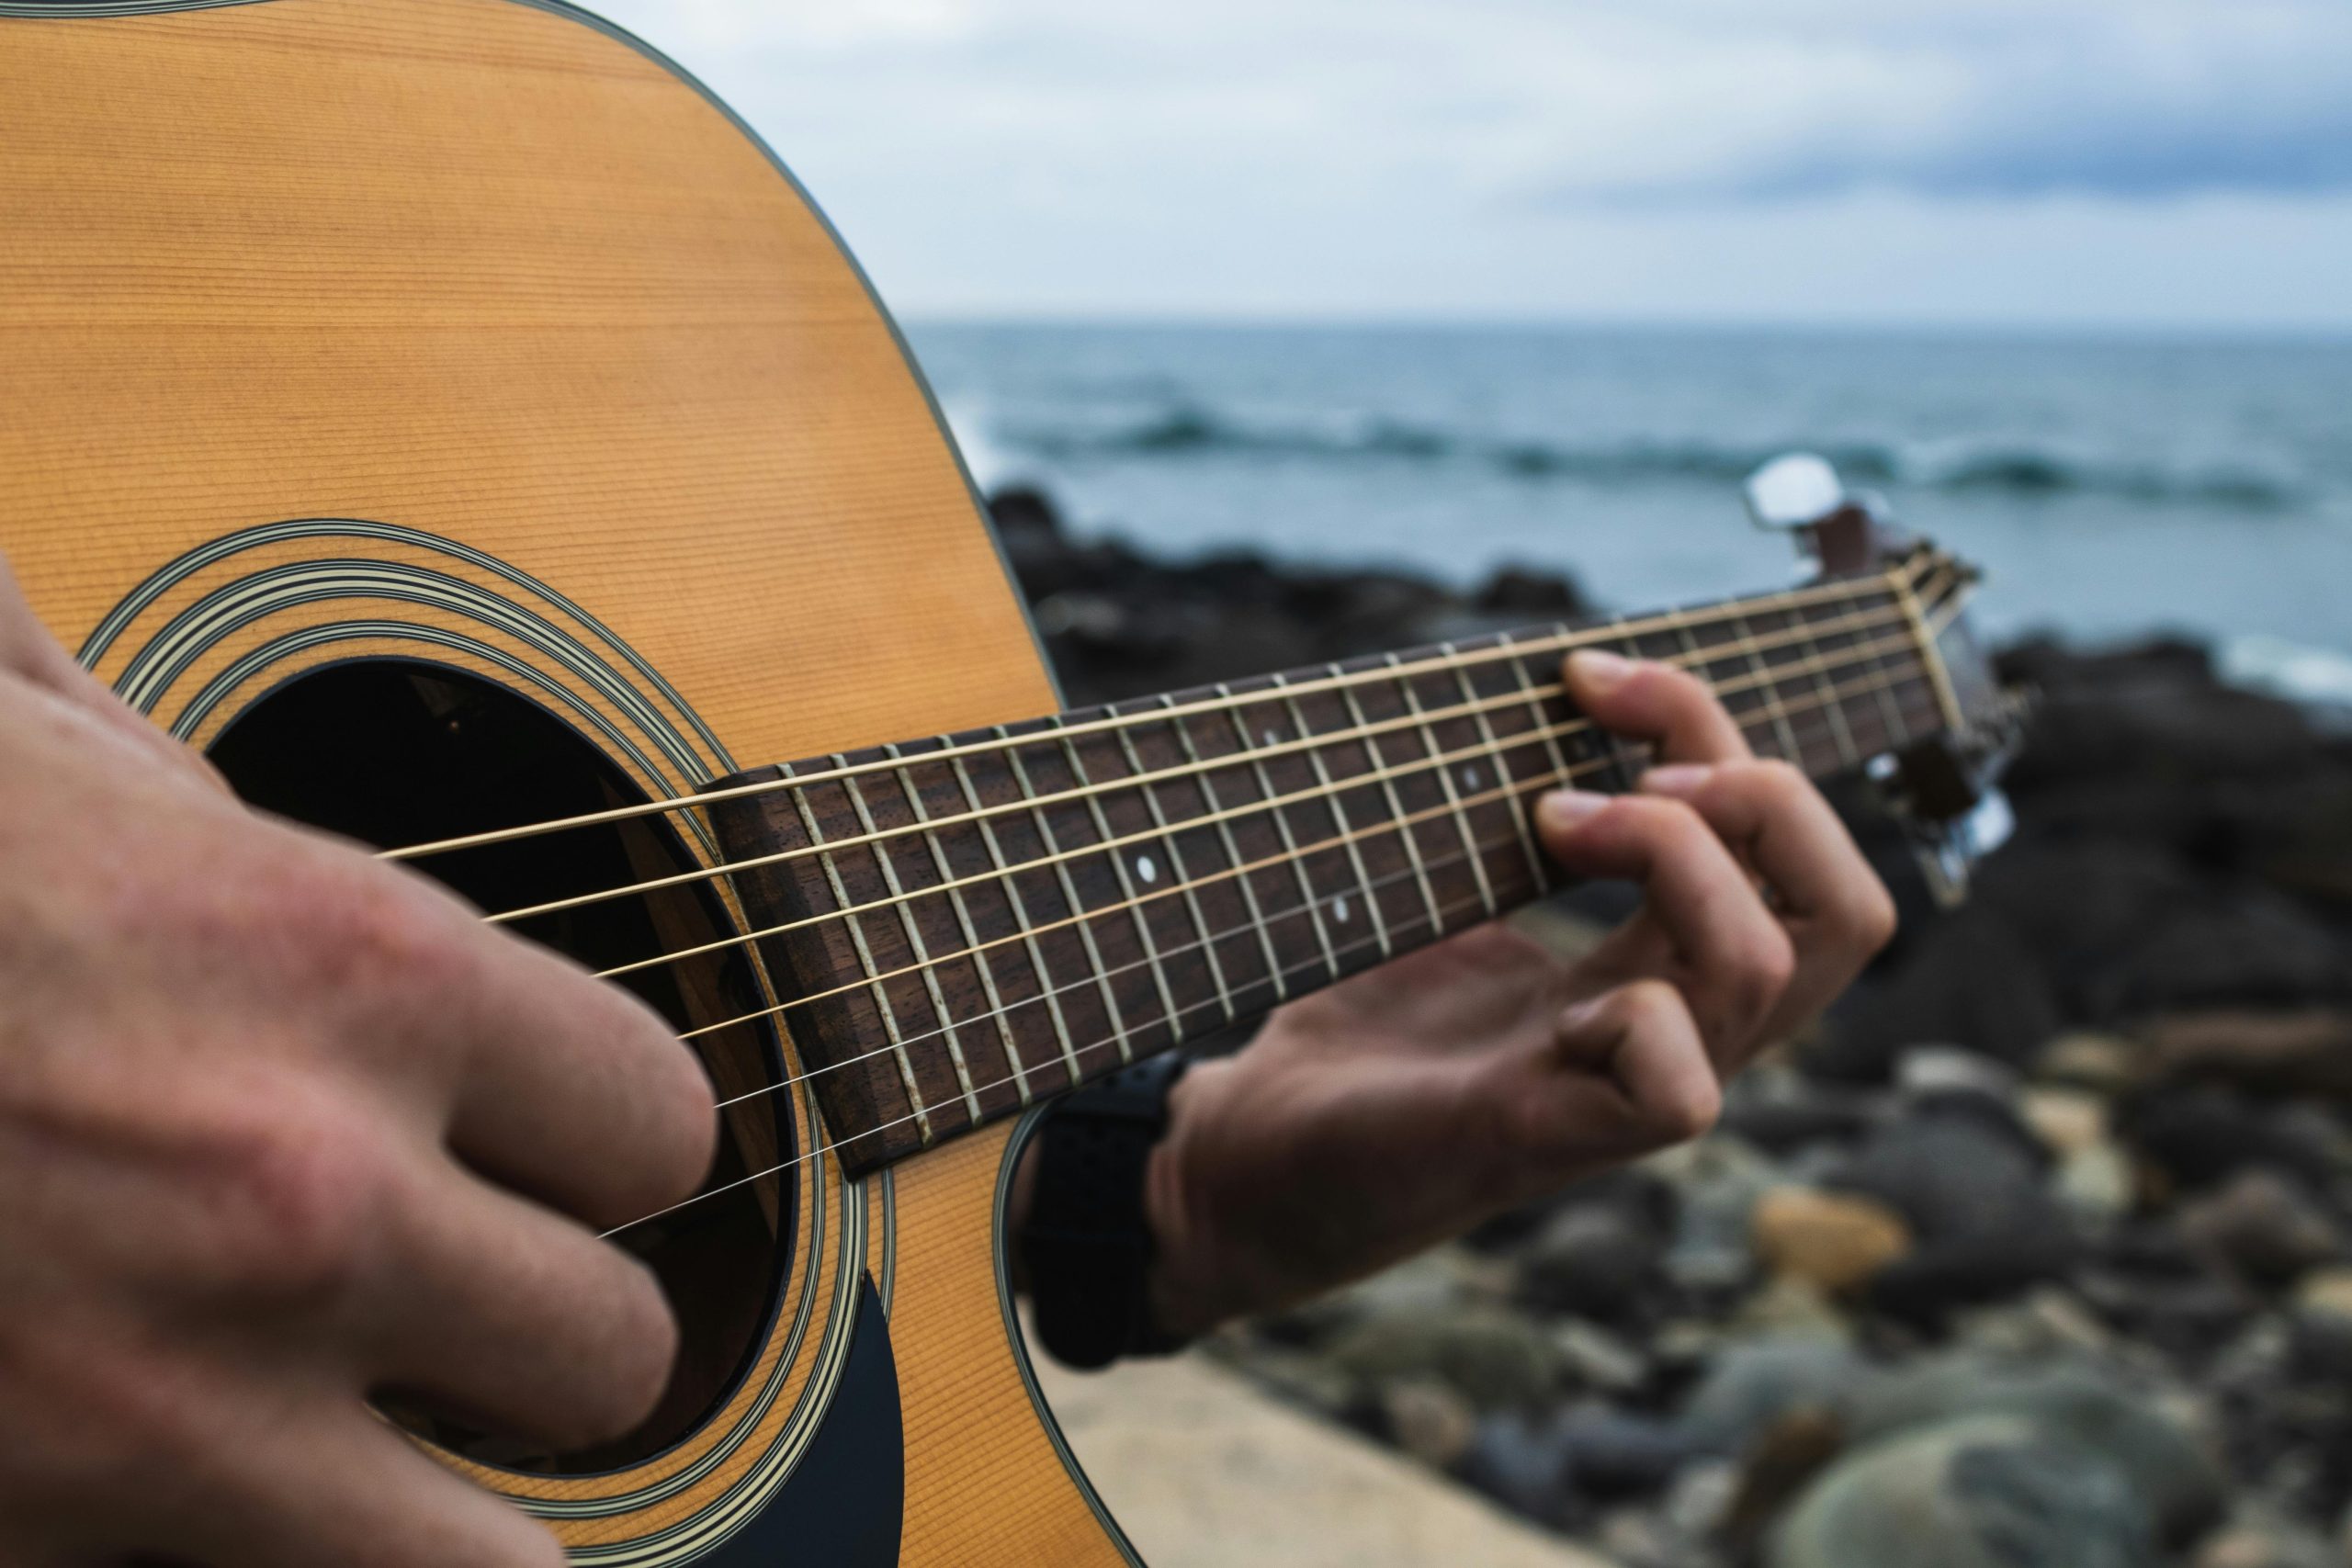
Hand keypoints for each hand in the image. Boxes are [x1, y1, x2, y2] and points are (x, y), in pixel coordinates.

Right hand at [0, 558, 715, 1566]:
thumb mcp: (0, 745)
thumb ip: (141, 759)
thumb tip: (150, 733)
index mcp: (351, 979)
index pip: (661, 1122)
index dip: (609, 1148)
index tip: (550, 1151)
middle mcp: (311, 1205)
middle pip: (615, 1357)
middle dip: (546, 1344)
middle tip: (450, 1316)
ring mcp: (179, 1415)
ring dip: (452, 1523)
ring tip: (367, 1457)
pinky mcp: (48, 1542)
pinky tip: (211, 1509)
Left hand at [1142, 649, 1896, 1336]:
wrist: (1250, 1151)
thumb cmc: (1351, 1022)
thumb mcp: (1452, 886)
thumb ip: (1522, 810)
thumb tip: (1552, 684)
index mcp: (1656, 965)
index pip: (1790, 852)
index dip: (1716, 731)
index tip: (1586, 674)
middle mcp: (1670, 1026)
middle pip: (1849, 913)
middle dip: (1768, 790)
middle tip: (1631, 760)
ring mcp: (1620, 1090)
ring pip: (1768, 967)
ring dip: (1675, 855)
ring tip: (1555, 822)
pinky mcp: (1546, 1141)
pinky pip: (1680, 1088)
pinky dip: (1633, 1018)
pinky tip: (1550, 1006)